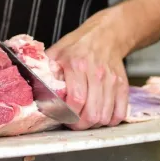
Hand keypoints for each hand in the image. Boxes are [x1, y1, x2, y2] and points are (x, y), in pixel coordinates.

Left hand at [46, 8, 129, 129]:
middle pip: (92, 113)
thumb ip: (46, 70)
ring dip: (93, 124)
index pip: (76, 100)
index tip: (62, 116)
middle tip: (72, 123)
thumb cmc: (77, 45)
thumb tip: (37, 88)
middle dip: (80, 125)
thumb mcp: (56, 52)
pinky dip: (110, 120)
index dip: (68, 114)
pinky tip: (100, 115)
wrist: (104, 35)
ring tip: (84, 118)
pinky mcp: (122, 86)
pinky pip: (120, 113)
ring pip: (105, 116)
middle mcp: (96, 74)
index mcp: (77, 65)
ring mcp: (112, 81)